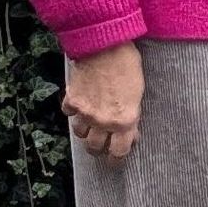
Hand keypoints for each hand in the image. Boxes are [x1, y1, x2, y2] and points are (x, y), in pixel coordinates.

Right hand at [63, 42, 142, 158]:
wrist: (105, 45)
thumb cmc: (127, 65)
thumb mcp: (138, 93)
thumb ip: (132, 115)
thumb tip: (130, 130)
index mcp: (125, 121)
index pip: (119, 152)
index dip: (117, 159)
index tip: (115, 161)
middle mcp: (104, 121)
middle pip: (95, 148)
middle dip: (99, 150)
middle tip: (101, 147)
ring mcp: (86, 112)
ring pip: (80, 134)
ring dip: (85, 131)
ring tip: (90, 126)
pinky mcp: (73, 100)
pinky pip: (69, 113)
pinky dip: (73, 110)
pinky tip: (79, 104)